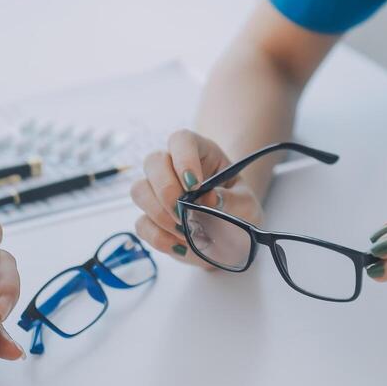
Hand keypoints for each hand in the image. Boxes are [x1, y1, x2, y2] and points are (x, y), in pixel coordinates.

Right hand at [131, 129, 262, 267]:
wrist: (234, 241)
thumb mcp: (247, 205)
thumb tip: (208, 198)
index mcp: (201, 153)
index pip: (182, 140)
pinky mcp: (151, 219)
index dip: (183, 159)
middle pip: (153, 161)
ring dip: (159, 213)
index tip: (194, 186)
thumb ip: (233, 200)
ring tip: (185, 231)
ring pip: (139, 190)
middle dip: (166, 190)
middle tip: (184, 213)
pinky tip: (180, 245)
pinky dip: (159, 237)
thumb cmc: (240, 213)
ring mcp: (158, 193)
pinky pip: (141, 223)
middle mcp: (173, 167)